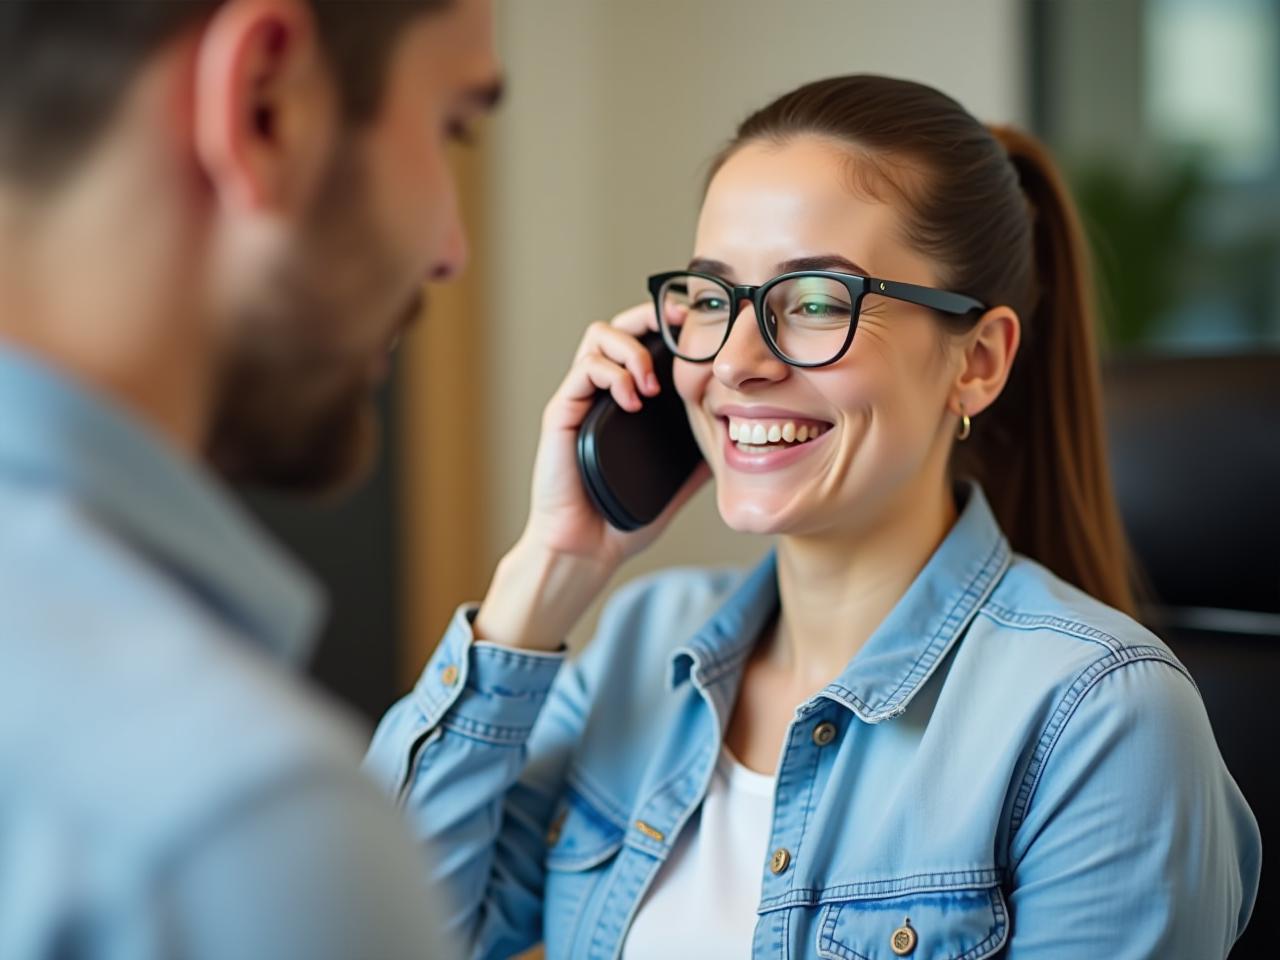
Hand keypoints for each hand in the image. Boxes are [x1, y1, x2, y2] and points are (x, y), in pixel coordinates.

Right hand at [524, 303, 708, 567]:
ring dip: (633, 350)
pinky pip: (584, 371)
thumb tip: (739, 440)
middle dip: (649, 316)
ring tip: (654, 384)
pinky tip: (634, 401)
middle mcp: (599, 392)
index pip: (641, 341)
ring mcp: (579, 400)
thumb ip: (698, 456)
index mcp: (625, 400)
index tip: (697, 324)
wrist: (586, 548)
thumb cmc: (623, 518)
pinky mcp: (562, 413)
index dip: (666, 323)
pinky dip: (613, 377)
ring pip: (598, 337)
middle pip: (618, 326)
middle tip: (679, 327)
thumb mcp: (676, 480)